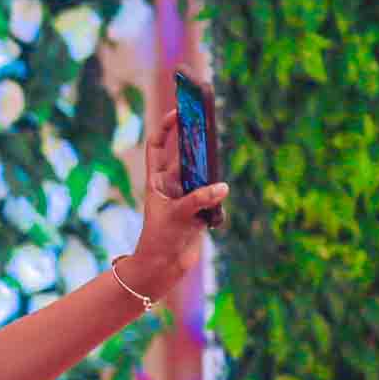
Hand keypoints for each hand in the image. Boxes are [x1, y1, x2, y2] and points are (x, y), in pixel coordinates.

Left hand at [123, 101, 230, 300]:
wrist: (163, 266)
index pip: (158, 147)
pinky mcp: (201, 209)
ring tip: (217, 155)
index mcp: (156, 181)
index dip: (166, 128)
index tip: (178, 113)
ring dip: (210, 168)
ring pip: (203, 174)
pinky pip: (213, 194)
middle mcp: (171, 185)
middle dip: (196, 139)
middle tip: (208, 121)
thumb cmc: (160, 239)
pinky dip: (218, 194)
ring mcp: (187, 196)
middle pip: (185, 155)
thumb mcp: (178, 215)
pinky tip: (219, 200)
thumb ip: (199, 199)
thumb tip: (222, 186)